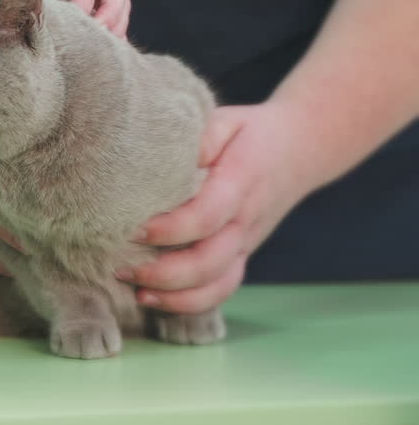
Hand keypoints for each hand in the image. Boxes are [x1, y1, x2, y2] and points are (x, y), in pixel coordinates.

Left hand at [120, 103, 323, 313]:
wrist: (302, 147)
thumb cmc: (250, 132)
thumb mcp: (225, 121)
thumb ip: (199, 138)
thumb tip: (166, 157)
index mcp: (239, 184)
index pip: (205, 217)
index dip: (169, 230)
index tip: (134, 230)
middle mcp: (244, 221)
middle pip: (209, 262)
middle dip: (163, 273)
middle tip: (120, 267)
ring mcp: (245, 242)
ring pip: (218, 284)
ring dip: (176, 297)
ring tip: (136, 293)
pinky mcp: (242, 253)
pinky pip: (223, 289)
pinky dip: (192, 303)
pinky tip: (158, 300)